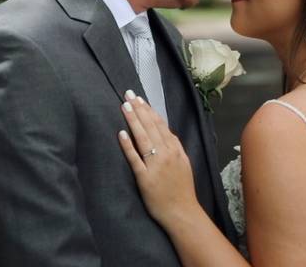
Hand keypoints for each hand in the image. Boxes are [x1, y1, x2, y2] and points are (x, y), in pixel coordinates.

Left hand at [118, 90, 202, 228]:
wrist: (182, 211)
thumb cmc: (182, 189)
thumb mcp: (184, 163)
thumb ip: (175, 148)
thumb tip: (166, 133)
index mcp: (175, 149)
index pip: (160, 124)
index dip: (149, 110)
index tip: (140, 99)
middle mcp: (166, 153)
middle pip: (150, 127)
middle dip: (139, 109)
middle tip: (128, 94)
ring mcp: (155, 165)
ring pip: (143, 138)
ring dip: (133, 120)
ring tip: (124, 106)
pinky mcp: (144, 177)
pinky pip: (135, 158)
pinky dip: (128, 145)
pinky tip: (121, 134)